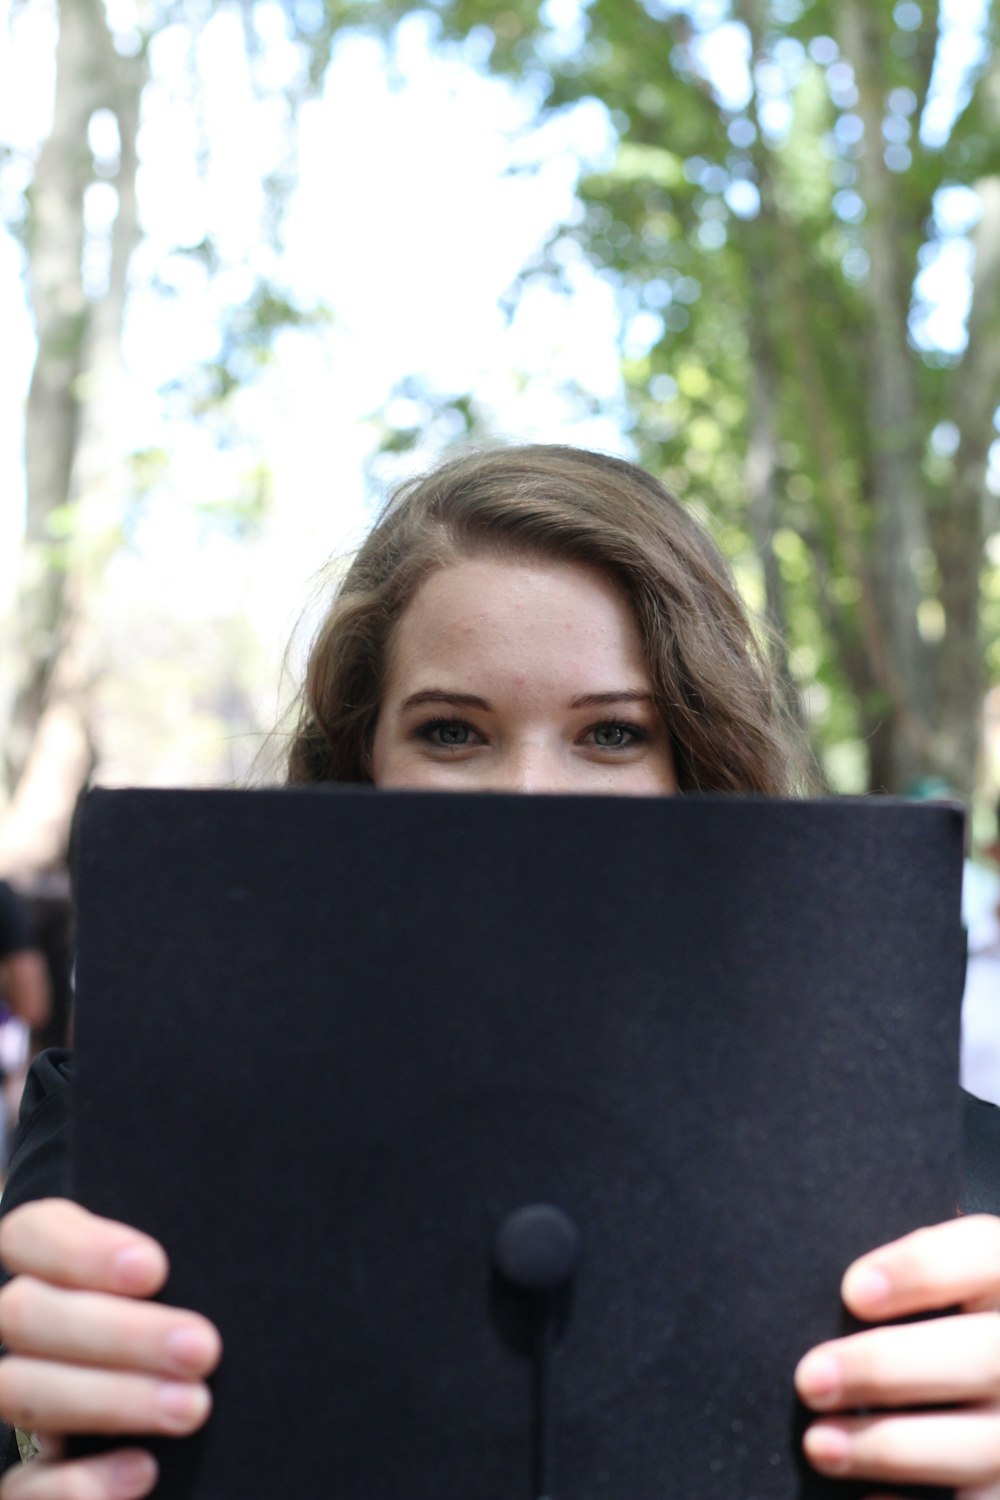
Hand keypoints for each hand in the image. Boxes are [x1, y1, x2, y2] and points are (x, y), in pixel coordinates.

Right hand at [0, 1200, 220, 1499]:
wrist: (145, 1428)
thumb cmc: (166, 1324)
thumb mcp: (159, 1288)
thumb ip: (158, 1276)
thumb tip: (217, 1269)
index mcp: (36, 1265)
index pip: (29, 1235)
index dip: (81, 1251)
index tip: (154, 1269)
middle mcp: (9, 1330)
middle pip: (27, 1314)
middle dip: (121, 1333)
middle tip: (203, 1349)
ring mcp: (5, 1397)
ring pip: (22, 1390)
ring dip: (112, 1399)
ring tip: (193, 1406)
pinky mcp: (13, 1474)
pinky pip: (19, 1486)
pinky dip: (78, 1484)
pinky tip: (142, 1471)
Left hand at [795, 1214, 999, 1496]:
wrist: (982, 1374)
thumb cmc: (938, 1317)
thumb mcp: (944, 1277)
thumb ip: (908, 1270)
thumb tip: (839, 1290)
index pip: (980, 1255)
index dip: (919, 1271)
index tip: (852, 1291)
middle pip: (979, 1357)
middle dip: (887, 1369)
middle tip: (809, 1379)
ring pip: (980, 1446)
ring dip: (890, 1446)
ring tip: (817, 1444)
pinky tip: (867, 1499)